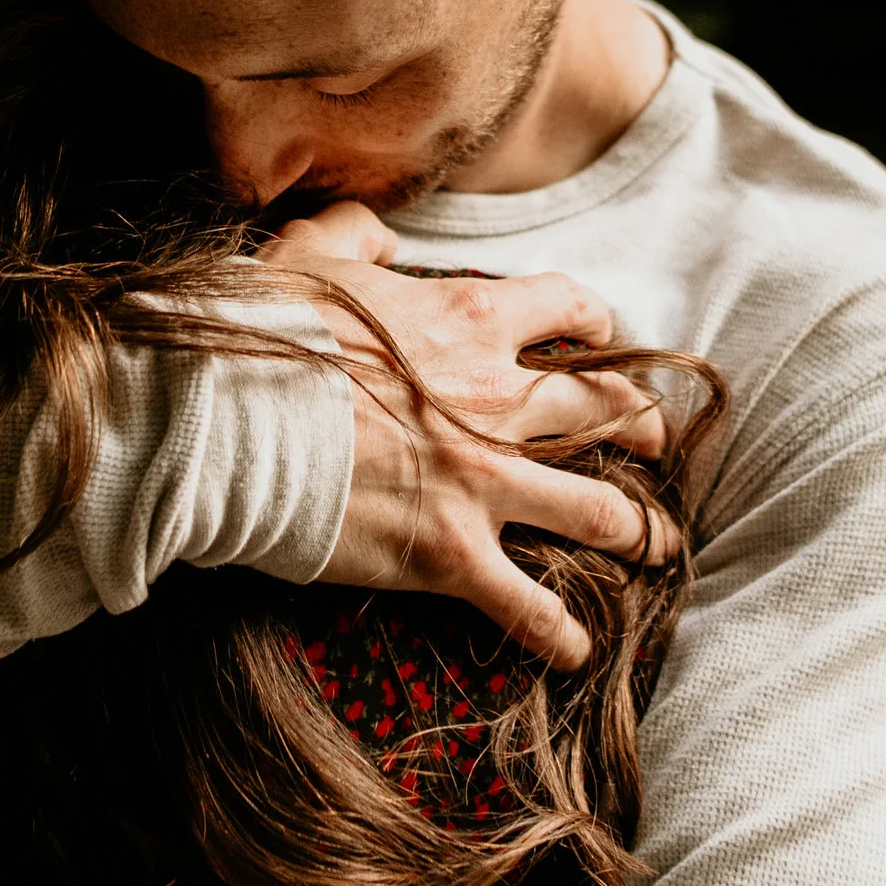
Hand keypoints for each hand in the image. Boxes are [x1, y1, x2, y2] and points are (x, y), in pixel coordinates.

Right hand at [259, 205, 679, 670]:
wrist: (227, 416)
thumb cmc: (266, 330)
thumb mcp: (311, 253)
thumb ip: (359, 234)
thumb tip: (385, 239)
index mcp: (469, 317)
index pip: (570, 307)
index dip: (594, 322)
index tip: (600, 339)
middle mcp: (497, 398)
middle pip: (606, 409)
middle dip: (641, 426)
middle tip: (654, 443)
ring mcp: (482, 480)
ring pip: (597, 510)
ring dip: (638, 531)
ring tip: (659, 546)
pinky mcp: (451, 551)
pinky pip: (527, 603)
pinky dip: (559, 632)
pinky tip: (578, 650)